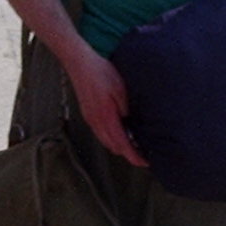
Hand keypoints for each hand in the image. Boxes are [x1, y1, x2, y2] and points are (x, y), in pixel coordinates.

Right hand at [63, 48, 148, 165]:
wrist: (80, 63)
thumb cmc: (100, 72)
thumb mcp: (120, 88)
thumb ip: (126, 108)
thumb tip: (131, 122)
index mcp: (106, 116)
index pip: (122, 144)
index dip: (134, 156)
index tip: (145, 162)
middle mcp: (96, 121)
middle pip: (113, 147)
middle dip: (127, 153)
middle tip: (143, 152)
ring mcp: (90, 119)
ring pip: (105, 141)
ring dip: (119, 146)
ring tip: (133, 143)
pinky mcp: (88, 114)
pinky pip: (100, 133)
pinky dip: (111, 138)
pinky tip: (120, 131)